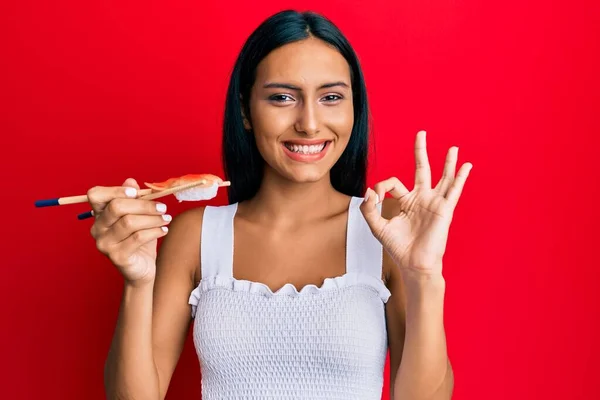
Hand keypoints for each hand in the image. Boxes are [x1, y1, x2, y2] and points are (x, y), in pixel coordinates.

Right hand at [87, 178, 170, 285]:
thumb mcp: (138, 216)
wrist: (141, 269)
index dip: (115, 190)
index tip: (136, 192)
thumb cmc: (139, 240)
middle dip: (144, 205)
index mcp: (99, 215)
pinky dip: (155, 231)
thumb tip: (131, 181)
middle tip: (162, 206)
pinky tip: (164, 230)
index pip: (95, 195)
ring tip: (167, 218)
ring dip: (153, 218)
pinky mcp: (117, 256)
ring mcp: (105, 244)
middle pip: (116, 207)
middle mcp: (97, 229)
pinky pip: (138, 237)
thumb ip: (134, 199)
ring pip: (129, 222)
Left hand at [360, 130, 471, 278]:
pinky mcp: (444, 210)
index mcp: (405, 201)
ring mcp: (434, 203)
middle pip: (421, 169)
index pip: (393, 182)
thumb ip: (369, 209)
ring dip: (448, 162)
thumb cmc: (398, 247)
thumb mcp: (377, 227)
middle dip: (420, 151)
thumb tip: (370, 190)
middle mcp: (421, 199)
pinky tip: (466, 166)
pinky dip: (460, 178)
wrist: (413, 264)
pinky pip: (454, 191)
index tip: (376, 197)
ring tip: (453, 148)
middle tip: (421, 133)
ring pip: (443, 177)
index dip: (381, 186)